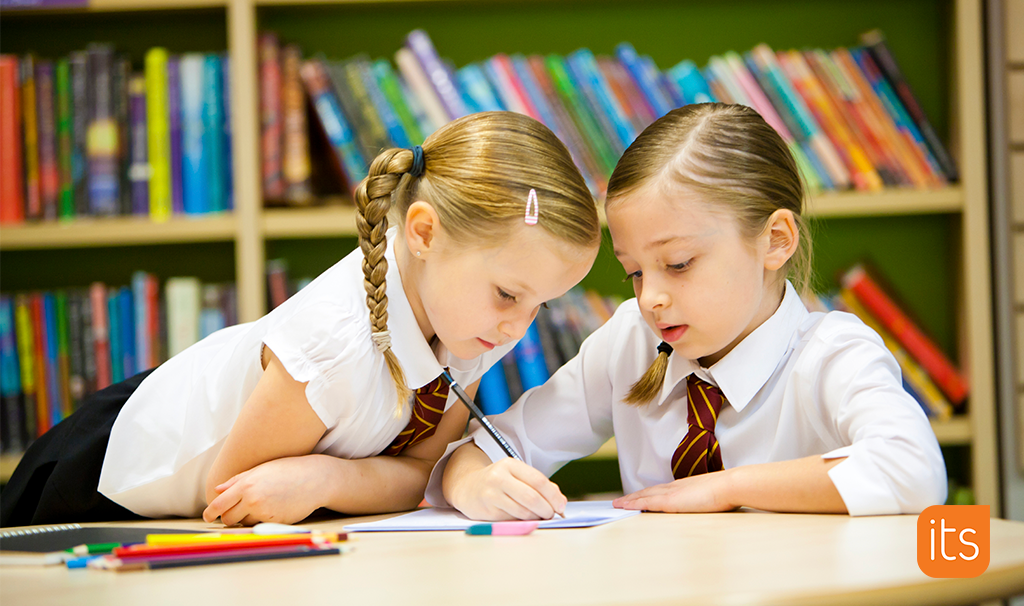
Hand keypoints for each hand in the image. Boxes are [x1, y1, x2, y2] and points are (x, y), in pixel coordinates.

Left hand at [203, 455, 329, 525]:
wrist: (314, 479)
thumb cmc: (287, 470)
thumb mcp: (261, 470)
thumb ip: (237, 480)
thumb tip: (218, 489)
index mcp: (246, 484)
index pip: (219, 504)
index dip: (210, 513)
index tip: (207, 517)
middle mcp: (253, 499)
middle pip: (228, 519)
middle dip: (229, 517)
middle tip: (235, 512)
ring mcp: (264, 512)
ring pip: (244, 524)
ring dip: (246, 518)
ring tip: (261, 505)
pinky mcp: (274, 522)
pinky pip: (260, 526)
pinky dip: (261, 520)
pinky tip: (273, 507)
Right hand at [450, 458, 566, 520]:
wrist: (467, 487)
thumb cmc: (499, 482)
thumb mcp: (517, 476)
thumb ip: (539, 485)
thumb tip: (561, 502)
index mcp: (510, 464)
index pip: (538, 480)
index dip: (553, 496)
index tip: (561, 506)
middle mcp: (499, 477)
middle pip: (532, 497)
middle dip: (547, 509)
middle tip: (552, 514)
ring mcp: (491, 494)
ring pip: (523, 511)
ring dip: (536, 517)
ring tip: (538, 516)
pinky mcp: (487, 510)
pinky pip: (513, 519)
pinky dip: (523, 521)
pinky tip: (523, 518)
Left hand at [612, 470, 737, 512]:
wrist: (730, 485)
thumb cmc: (728, 491)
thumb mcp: (714, 495)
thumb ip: (706, 498)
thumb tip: (710, 503)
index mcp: (685, 486)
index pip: (661, 490)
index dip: (648, 494)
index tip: (638, 497)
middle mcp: (675, 487)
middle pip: (649, 492)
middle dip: (634, 497)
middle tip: (620, 501)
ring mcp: (672, 493)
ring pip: (644, 496)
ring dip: (630, 500)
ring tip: (617, 504)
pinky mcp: (670, 501)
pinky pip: (646, 502)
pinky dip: (634, 504)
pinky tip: (624, 506)